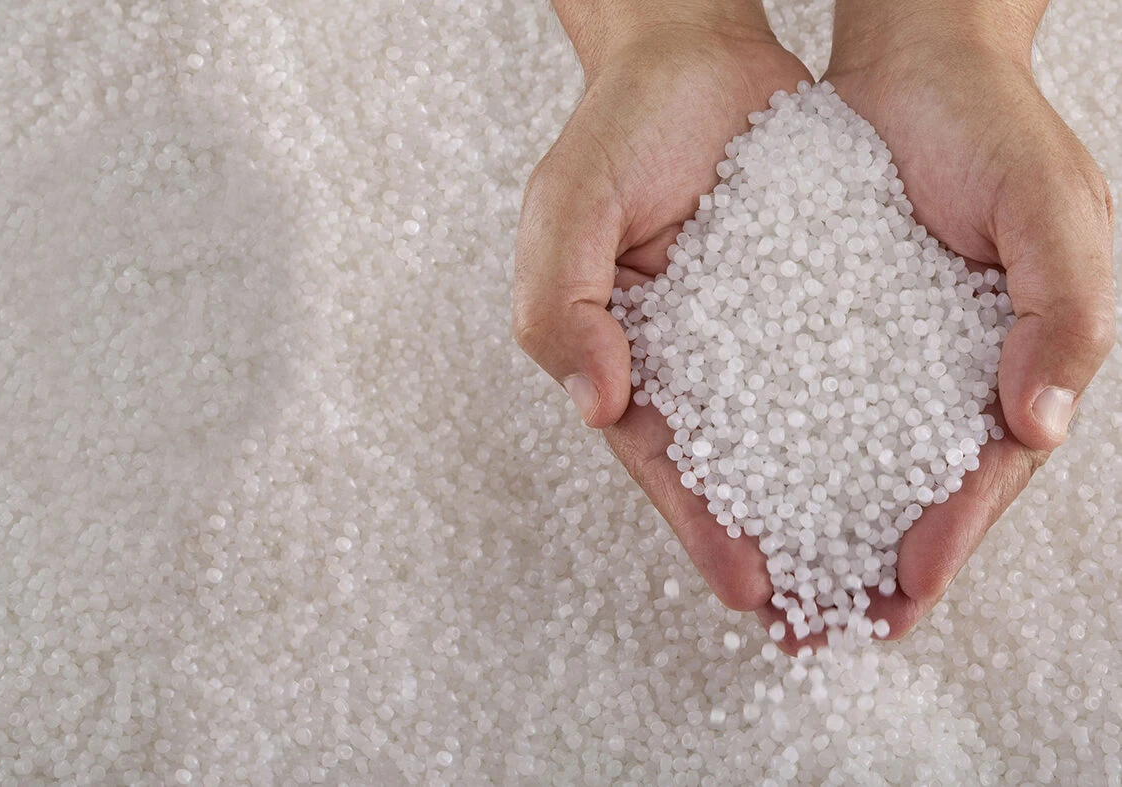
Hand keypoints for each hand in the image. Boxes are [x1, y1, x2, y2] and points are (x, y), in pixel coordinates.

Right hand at [513, 4, 812, 617]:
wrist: (696, 58)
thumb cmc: (618, 130)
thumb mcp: (566, 209)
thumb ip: (559, 305)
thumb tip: (596, 401)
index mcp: (623, 356)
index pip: (661, 458)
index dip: (699, 525)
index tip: (746, 583)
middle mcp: (690, 359)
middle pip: (729, 470)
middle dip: (767, 543)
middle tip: (814, 613)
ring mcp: (751, 336)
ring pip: (790, 438)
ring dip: (822, 506)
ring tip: (867, 571)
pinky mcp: (808, 302)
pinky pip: (840, 372)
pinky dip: (863, 424)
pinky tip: (903, 467)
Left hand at [794, 1, 1116, 650]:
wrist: (912, 66)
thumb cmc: (997, 132)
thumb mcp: (1055, 214)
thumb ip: (1065, 317)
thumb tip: (1038, 426)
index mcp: (1016, 361)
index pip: (985, 472)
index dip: (952, 534)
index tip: (905, 589)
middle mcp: (945, 370)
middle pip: (911, 488)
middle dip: (875, 562)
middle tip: (832, 630)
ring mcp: (880, 353)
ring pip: (848, 460)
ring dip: (819, 528)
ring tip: (781, 593)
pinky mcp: (818, 322)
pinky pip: (794, 400)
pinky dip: (774, 451)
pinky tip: (744, 492)